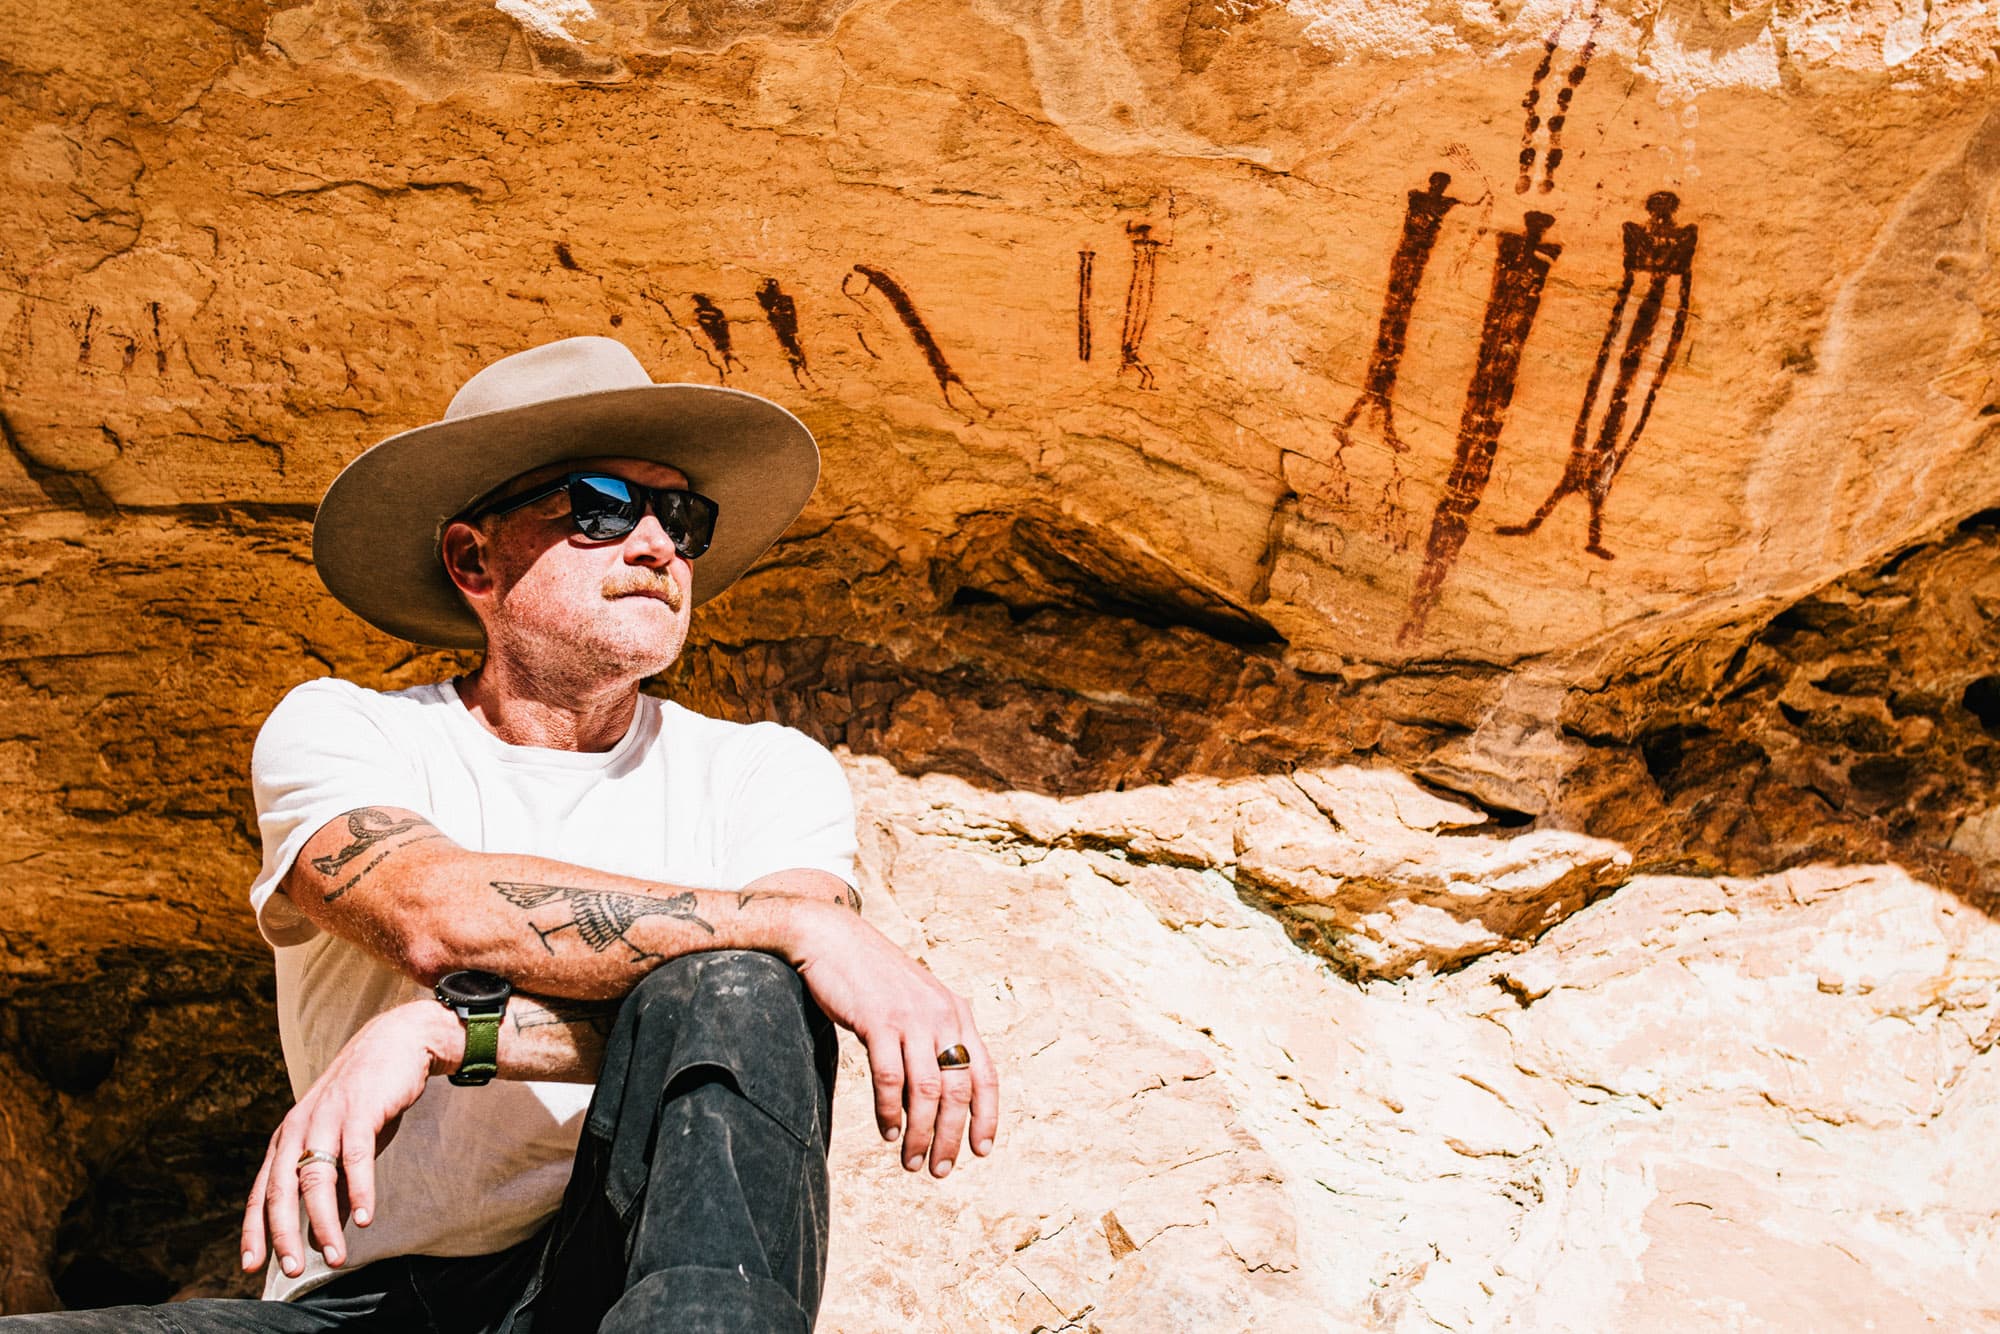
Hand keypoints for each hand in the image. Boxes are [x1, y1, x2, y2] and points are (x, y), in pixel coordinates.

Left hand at [240, 1000, 453, 1276]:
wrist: (397, 1042)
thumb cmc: (368, 1096)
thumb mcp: (341, 1140)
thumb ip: (331, 1179)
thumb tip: (325, 1226)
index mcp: (288, 1136)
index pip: (262, 1191)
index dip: (255, 1230)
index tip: (253, 1266)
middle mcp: (299, 1127)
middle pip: (281, 1189)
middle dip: (284, 1234)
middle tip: (293, 1269)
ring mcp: (327, 1117)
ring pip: (315, 1178)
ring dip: (323, 1221)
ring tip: (335, 1254)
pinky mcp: (359, 1110)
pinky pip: (355, 1157)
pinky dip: (359, 1191)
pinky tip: (363, 1217)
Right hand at [784, 902, 998, 1177]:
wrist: (833, 939)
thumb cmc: (873, 979)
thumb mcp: (915, 1004)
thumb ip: (930, 1043)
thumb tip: (928, 1104)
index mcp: (958, 1013)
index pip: (985, 1073)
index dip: (987, 1116)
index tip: (981, 1151)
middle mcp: (942, 1015)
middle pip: (958, 1089)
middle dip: (951, 1136)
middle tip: (939, 1170)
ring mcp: (911, 1017)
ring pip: (927, 1090)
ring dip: (921, 1133)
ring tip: (912, 1162)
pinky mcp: (879, 1020)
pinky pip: (890, 1078)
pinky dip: (890, 1111)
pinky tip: (888, 1132)